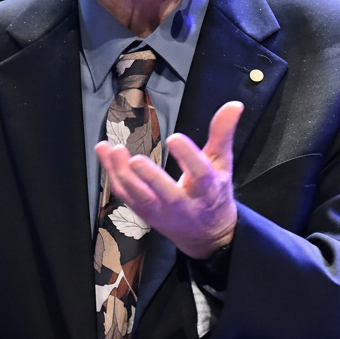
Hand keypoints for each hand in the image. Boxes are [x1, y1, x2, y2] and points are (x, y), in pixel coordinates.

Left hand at [95, 101, 241, 258]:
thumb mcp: (222, 163)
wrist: (205, 234)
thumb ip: (223, 133)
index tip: (174, 138)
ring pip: (140, 197)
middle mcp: (183, 204)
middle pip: (165, 193)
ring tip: (114, 150)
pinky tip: (104, 151)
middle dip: (150, 178)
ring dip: (124, 175)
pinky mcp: (143, 212)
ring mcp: (160, 211)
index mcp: (206, 189)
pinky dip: (112, 174)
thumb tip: (234, 105)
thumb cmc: (213, 192)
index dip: (187, 157)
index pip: (199, 173)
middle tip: (136, 160)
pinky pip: (125, 194)